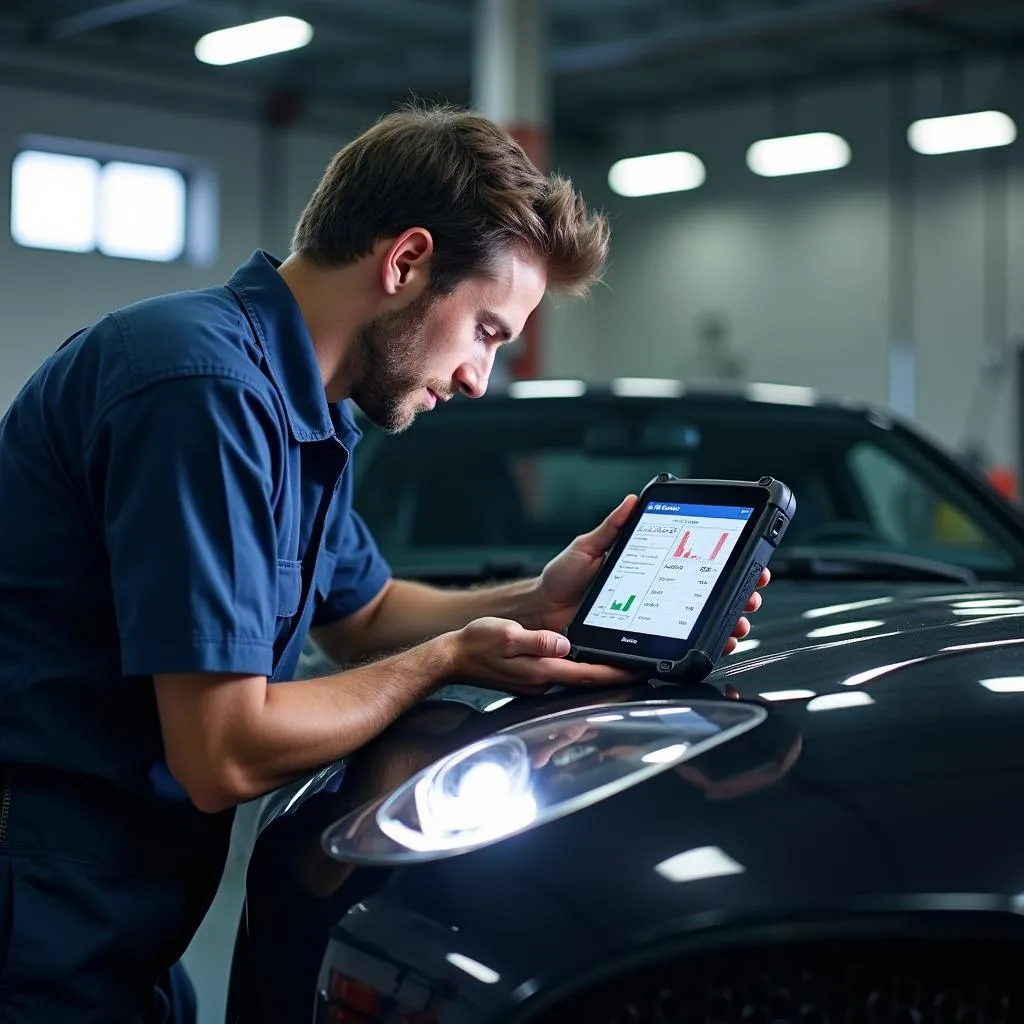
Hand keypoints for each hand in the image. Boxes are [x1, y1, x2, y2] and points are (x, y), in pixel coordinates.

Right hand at [443, 617, 636, 693]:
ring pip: (574, 679)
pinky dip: (577, 670)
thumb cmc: (476, 644)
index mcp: (540, 670)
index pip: (586, 674)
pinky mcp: (530, 679)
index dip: (614, 673)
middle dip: (612, 675)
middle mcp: (541, 681)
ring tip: (619, 663)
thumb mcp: (507, 633)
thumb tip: (563, 643)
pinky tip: (584, 660)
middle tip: (639, 667)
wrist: (454, 657)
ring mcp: (535, 683)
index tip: (637, 671)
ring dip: (595, 673)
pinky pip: (560, 676)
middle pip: (585, 680)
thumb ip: (537, 640)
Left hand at [531, 495, 770, 652]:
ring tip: (740, 621)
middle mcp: (656, 593)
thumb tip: (631, 501)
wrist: (542, 614)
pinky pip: (678, 646)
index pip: (694, 563)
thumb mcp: (586, 547)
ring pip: (701, 623)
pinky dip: (705, 646)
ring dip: (729, 622)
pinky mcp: (644, 643)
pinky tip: (719, 643)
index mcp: (648, 567)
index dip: (724, 562)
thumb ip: (610, 528)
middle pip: (707, 595)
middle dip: (738, 594)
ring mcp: (653, 620)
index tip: (746, 559)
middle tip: (751, 593)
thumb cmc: (561, 580)